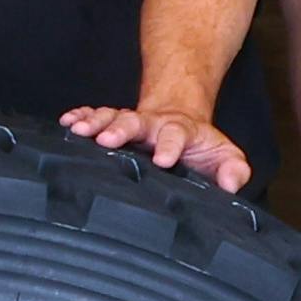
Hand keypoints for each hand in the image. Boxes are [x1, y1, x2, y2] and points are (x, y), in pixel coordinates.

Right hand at [64, 103, 250, 193]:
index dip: (170, 146)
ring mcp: (132, 123)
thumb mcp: (225, 156)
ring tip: (79, 130)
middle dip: (121, 130)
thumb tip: (231, 184)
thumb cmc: (200, 146)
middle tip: (106, 140)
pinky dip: (81, 116)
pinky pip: (96, 115)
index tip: (163, 160)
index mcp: (181, 132)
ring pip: (112, 117)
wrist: (179, 118)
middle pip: (136, 122)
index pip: (176, 136)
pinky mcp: (114, 123)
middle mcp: (153, 125)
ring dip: (96, 122)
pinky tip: (67, 121)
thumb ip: (233, 170)